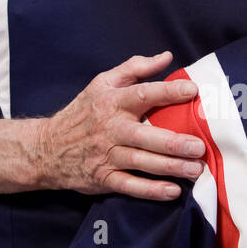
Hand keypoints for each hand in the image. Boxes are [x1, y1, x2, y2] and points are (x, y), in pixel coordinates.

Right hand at [34, 51, 206, 197]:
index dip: (168, 92)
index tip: (192, 92)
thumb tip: (166, 57)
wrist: (47, 148)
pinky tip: (172, 191)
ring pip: (141, 162)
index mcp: (112, 101)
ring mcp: (107, 155)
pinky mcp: (104, 178)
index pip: (143, 94)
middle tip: (199, 146)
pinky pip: (130, 186)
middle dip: (174, 142)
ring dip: (170, 167)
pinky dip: (151, 190)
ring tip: (195, 169)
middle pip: (145, 136)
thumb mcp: (103, 83)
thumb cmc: (83, 112)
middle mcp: (110, 128)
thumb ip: (135, 68)